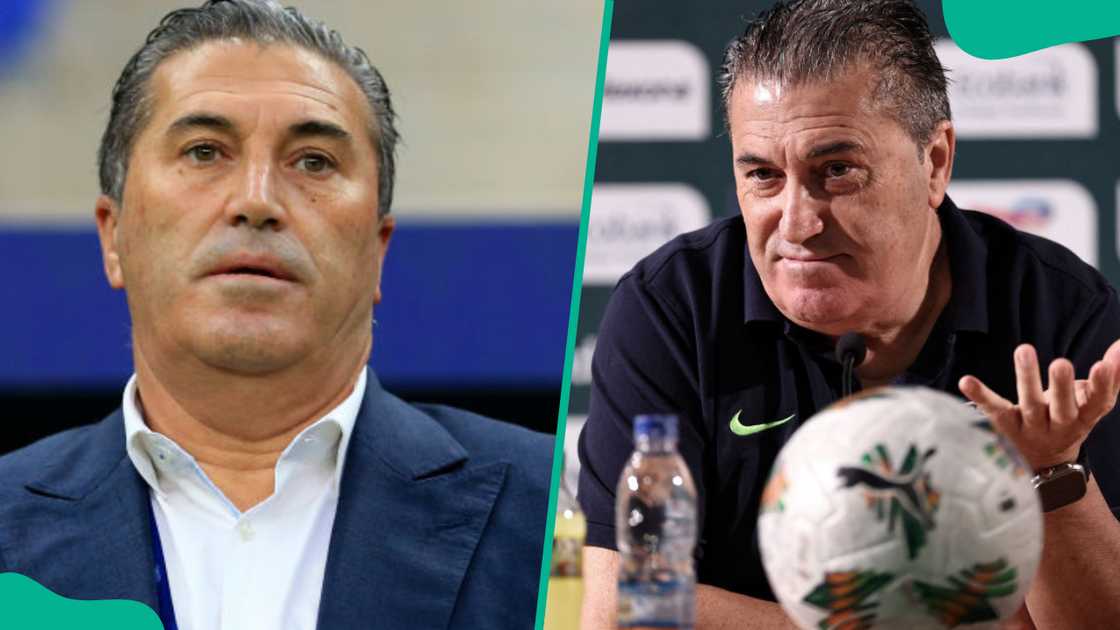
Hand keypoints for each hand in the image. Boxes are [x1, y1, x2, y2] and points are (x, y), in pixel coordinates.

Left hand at [958, 340, 1119, 470]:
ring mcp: (1031, 428)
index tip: (1102, 365)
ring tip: (1024, 349)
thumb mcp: (1093, 402)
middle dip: (1062, 386)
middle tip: (1062, 363)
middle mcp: (1059, 426)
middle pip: (1062, 407)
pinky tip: (966, 380)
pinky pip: (992, 410)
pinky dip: (980, 395)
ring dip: (1027, 377)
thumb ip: (1110, 375)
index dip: (1102, 385)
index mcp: (1084, 418)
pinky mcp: (1005, 426)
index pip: (1098, 403)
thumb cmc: (1070, 418)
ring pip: (1030, 405)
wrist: (1045, 461)